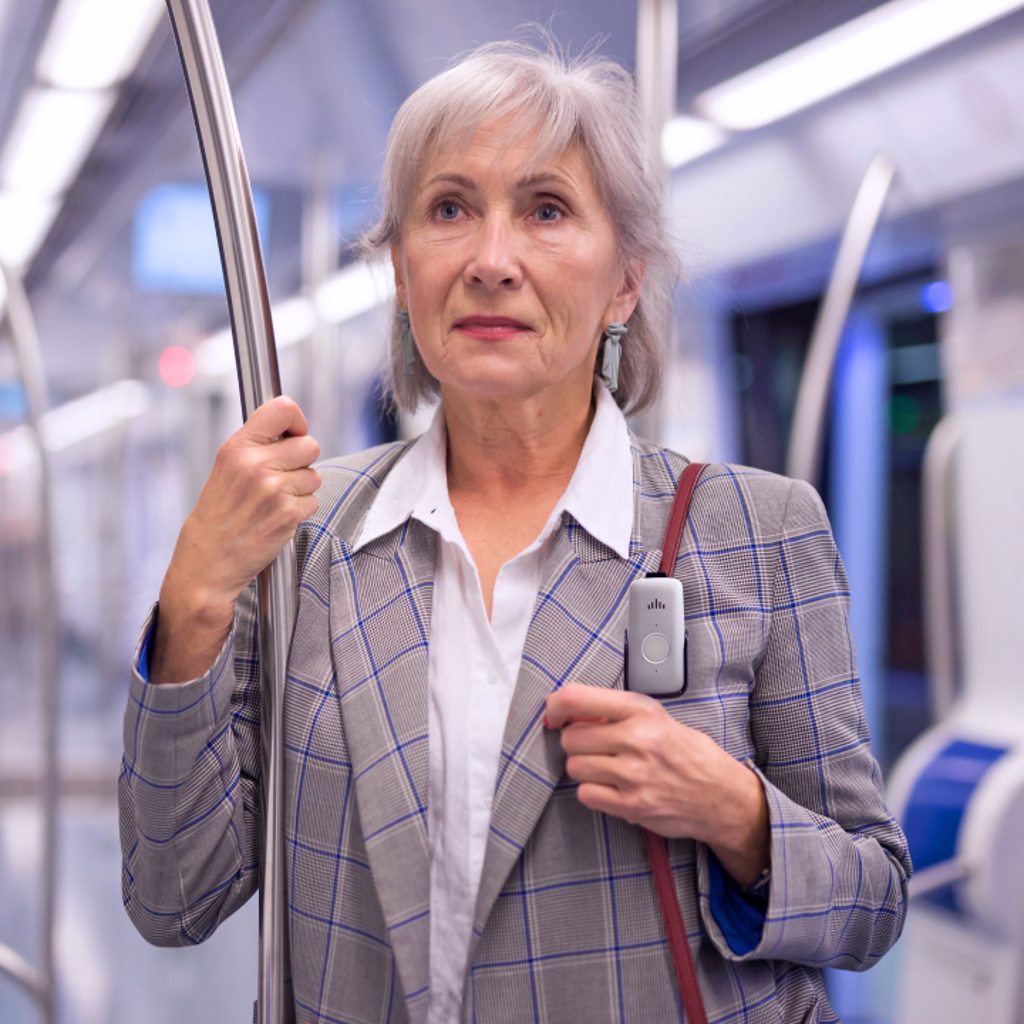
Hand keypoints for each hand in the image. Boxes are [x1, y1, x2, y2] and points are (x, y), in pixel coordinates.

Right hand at [150, 396, 319, 682]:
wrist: (207, 560)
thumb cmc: (218, 516)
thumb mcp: (226, 469)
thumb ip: (257, 446)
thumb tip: (293, 429)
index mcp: (238, 447)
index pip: (281, 409)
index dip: (297, 420)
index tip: (295, 432)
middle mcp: (256, 464)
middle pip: (310, 445)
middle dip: (303, 461)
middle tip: (284, 477)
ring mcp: (274, 489)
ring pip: (314, 476)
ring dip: (302, 489)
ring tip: (274, 501)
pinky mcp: (288, 513)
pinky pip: (313, 501)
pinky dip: (300, 511)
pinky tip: (277, 518)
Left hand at [544, 682, 769, 885]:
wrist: (720, 795)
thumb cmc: (687, 752)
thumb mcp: (657, 717)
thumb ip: (616, 711)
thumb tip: (567, 710)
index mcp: (641, 710)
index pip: (578, 699)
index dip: (555, 706)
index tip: (553, 714)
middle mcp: (637, 740)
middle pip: (571, 737)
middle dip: (575, 741)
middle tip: (594, 746)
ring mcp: (633, 775)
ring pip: (575, 766)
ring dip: (584, 767)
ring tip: (608, 767)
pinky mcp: (632, 805)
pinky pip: (586, 794)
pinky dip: (593, 791)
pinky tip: (612, 787)